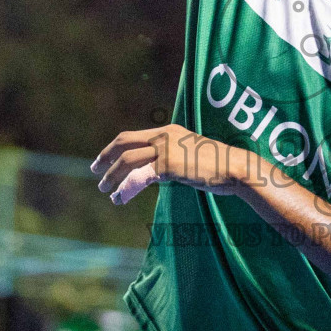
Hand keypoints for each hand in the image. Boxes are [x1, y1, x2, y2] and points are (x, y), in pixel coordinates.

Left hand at [91, 124, 253, 203]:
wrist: (235, 168)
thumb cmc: (219, 167)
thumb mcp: (191, 157)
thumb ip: (172, 160)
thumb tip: (158, 173)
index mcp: (169, 131)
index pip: (133, 136)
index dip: (114, 148)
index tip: (104, 159)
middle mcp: (164, 136)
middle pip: (124, 143)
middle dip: (105, 157)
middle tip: (95, 171)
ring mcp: (165, 149)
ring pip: (127, 161)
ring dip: (112, 176)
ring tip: (105, 190)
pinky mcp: (167, 165)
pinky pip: (138, 177)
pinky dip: (125, 188)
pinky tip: (120, 198)